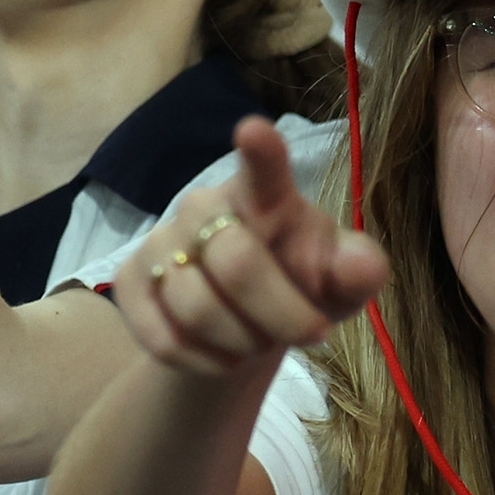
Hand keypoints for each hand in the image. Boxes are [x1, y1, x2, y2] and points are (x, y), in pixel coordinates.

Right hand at [111, 119, 385, 377]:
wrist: (245, 327)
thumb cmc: (300, 288)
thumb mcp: (339, 285)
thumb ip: (357, 271)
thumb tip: (363, 267)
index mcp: (264, 195)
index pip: (263, 169)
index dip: (261, 152)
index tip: (254, 131)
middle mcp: (204, 207)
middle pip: (237, 265)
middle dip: (282, 316)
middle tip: (311, 334)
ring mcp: (160, 242)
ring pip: (197, 309)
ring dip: (244, 344)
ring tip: (261, 341)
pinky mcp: (130, 283)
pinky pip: (164, 339)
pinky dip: (206, 363)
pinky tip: (224, 356)